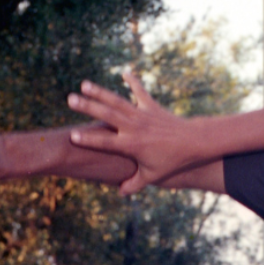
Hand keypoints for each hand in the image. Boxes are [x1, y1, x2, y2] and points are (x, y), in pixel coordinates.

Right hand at [66, 71, 200, 195]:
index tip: (72, 136)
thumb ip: (134, 184)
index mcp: (131, 145)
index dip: (89, 140)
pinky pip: (140, 92)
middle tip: (70, 99)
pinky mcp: (151, 106)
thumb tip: (121, 192)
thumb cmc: (172, 161)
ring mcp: (142, 115)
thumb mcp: (153, 175)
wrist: (194, 142)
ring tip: (84, 84)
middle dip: (88, 107)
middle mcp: (134, 127)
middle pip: (108, 115)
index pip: (106, 142)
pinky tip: (125, 72)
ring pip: (118, 101)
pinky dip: (133, 82)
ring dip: (100, 92)